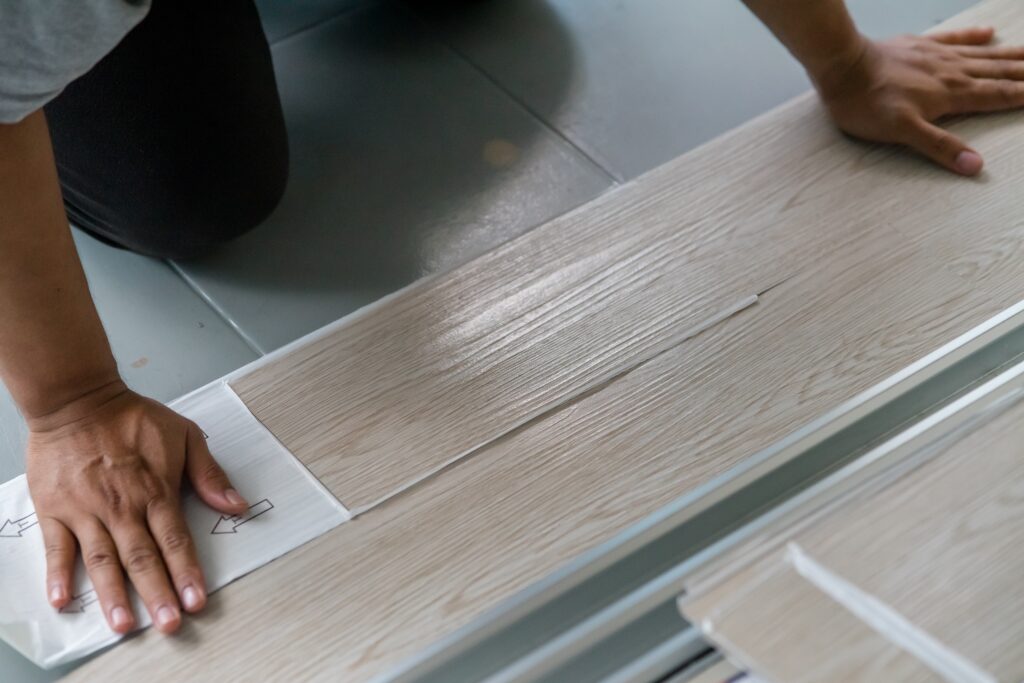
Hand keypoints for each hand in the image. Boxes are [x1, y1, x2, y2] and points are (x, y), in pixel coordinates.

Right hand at [24, 381, 247, 633]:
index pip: (176, 540)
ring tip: (123, 625)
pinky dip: (58, 574)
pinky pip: (57, 548)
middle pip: (142, 558)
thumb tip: (237, 505)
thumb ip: (209, 474)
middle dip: (157, 594)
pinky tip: (63, 600)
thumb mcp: (184, 435)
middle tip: (169, 624)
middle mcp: (122, 507)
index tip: (197, 600)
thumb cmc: (131, 417)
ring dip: (113, 594)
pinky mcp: (56, 510)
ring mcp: (87, 510)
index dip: (187, 573)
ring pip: (102, 560)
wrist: (77, 400)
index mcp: (156, 491)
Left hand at [811, 27, 1023, 174]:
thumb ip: (939, 147)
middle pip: (997, 74)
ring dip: (1009, 56)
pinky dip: (972, 36)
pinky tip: (987, 33)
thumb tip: (975, 166)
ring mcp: (936, 56)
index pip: (997, 97)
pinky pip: (954, 39)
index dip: (1023, 97)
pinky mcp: (919, 45)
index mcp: (951, 95)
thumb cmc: (867, 104)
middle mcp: (951, 72)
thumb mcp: (902, 133)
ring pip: (982, 55)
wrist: (843, 67)